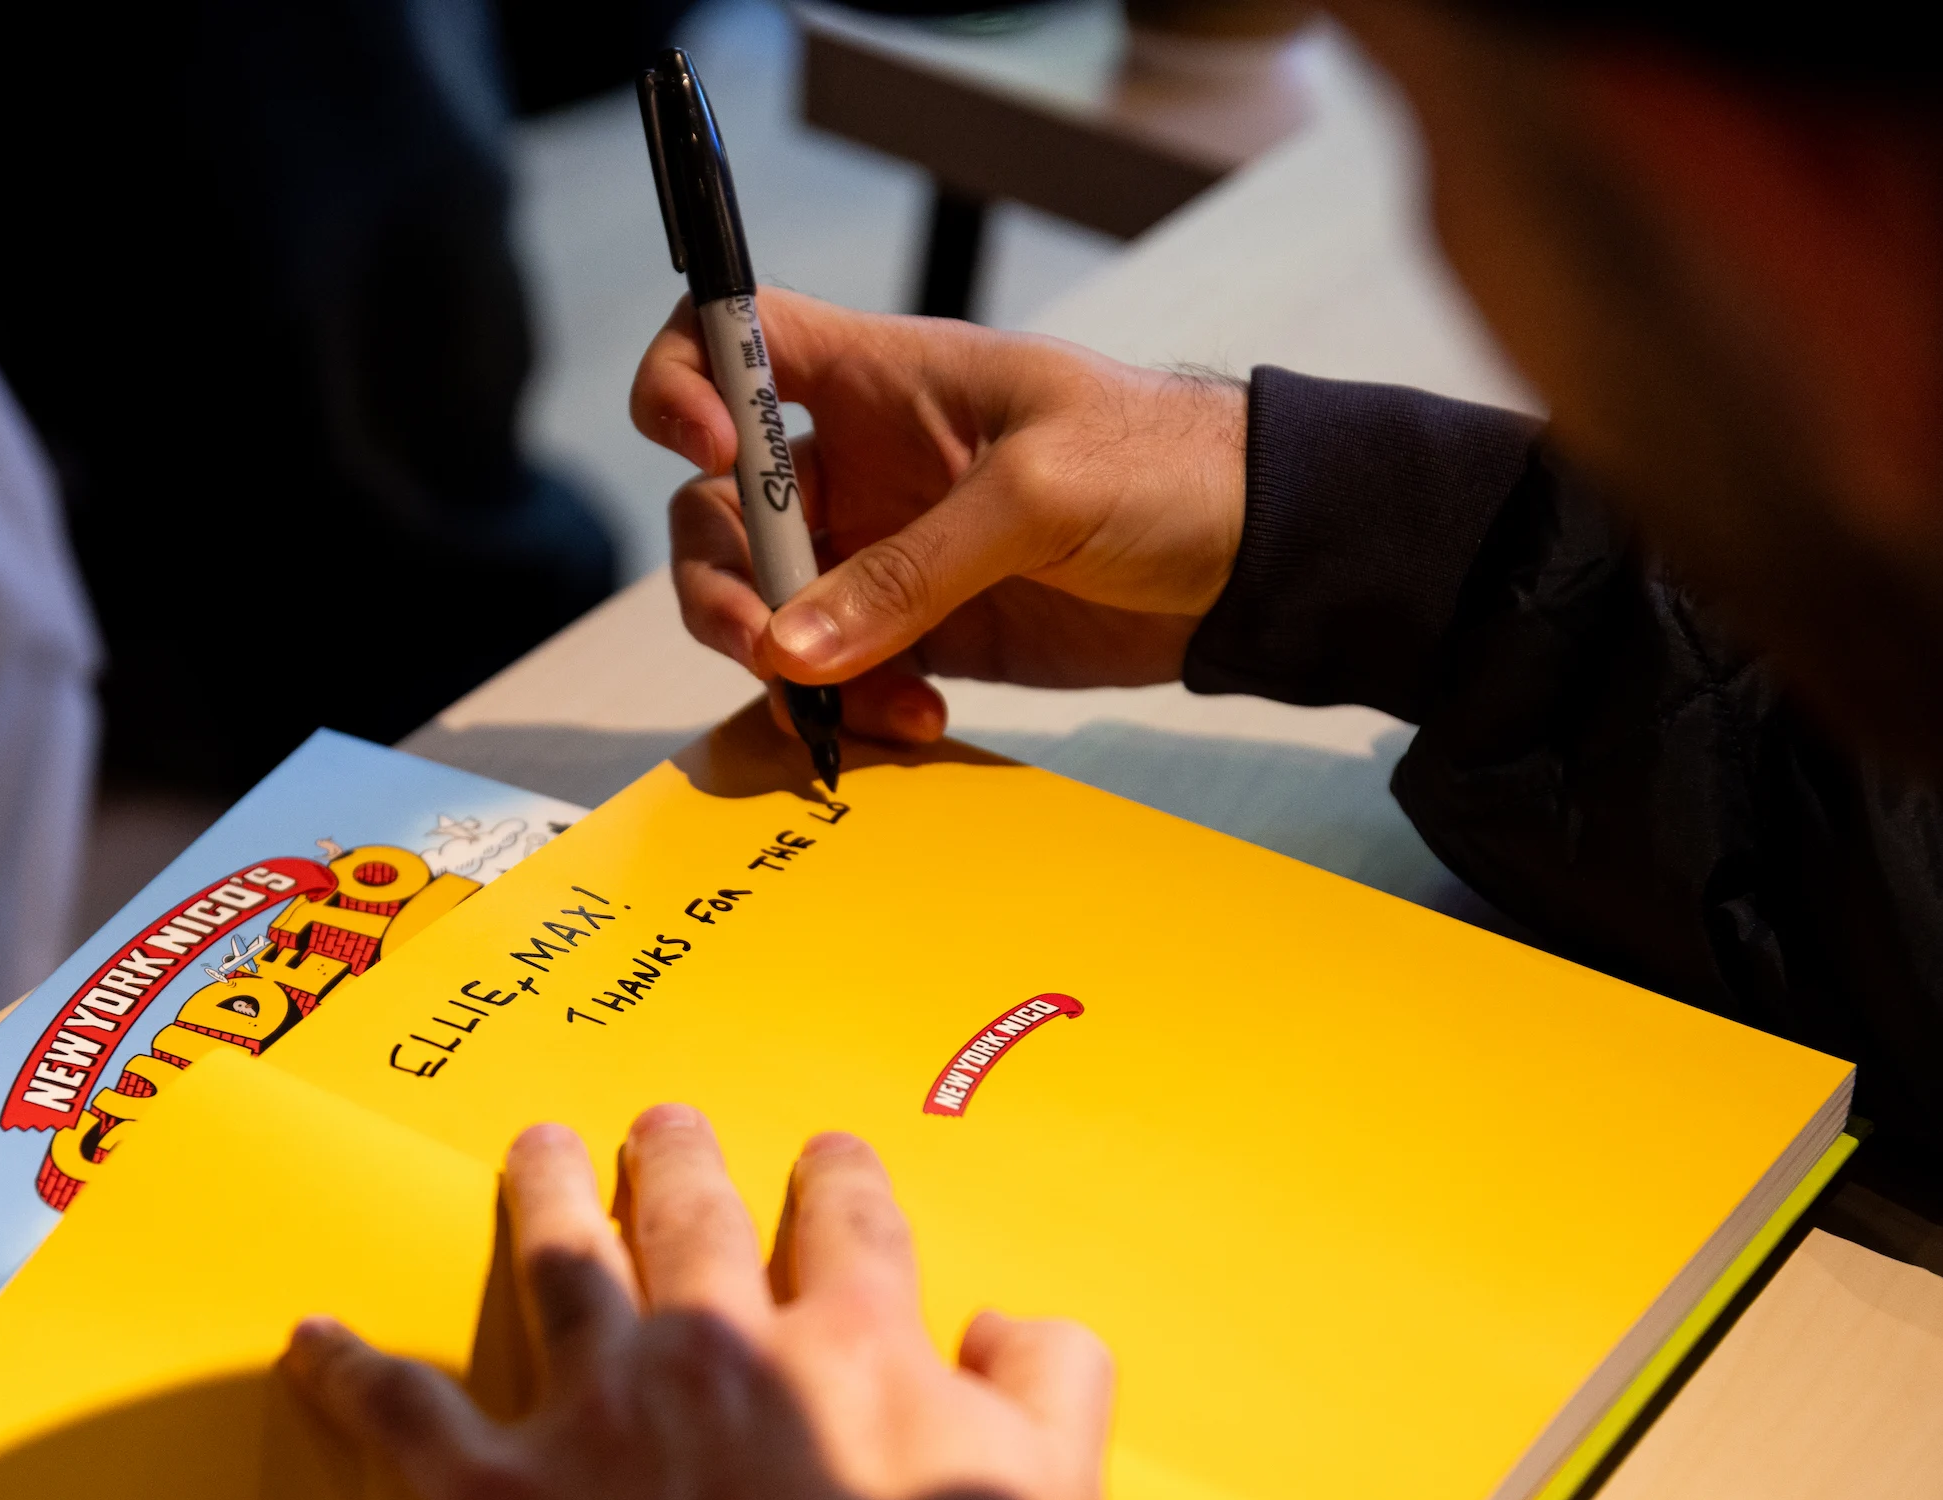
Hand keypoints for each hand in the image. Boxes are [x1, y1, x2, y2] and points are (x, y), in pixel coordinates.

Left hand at [280, 1107, 1111, 1499]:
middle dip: (676, 1158)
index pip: (846, 1222)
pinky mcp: (500, 1497)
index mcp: (849, 1341)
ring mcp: (599, 1411)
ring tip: (538, 1151)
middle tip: (660, 1122)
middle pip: (690, 1216)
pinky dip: (352, 1373)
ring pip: (562, 1265)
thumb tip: (1013, 1326)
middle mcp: (716, 1343)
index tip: (827, 1161)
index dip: (836, 1182)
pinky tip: (312, 1338)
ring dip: (546, 1197)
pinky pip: (406, 1415)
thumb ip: (1051, 1387)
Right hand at [630, 288, 1247, 742]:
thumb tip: (795, 647)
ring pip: (768, 609)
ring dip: (786, 666)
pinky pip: (839, 676)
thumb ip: (912, 569)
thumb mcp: (1040, 493)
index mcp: (881, 379)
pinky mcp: (920, 632)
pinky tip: (919, 718)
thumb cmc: (1166, 466)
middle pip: (722, 509)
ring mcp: (883, 553)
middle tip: (765, 646)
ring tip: (857, 704)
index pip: (736, 337)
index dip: (686, 379)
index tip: (707, 450)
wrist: (1256, 559)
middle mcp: (861, 463)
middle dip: (721, 582)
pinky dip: (853, 708)